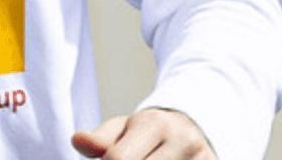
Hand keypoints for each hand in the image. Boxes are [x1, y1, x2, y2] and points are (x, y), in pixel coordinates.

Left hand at [71, 107, 212, 158]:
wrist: (195, 129)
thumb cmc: (150, 132)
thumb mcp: (124, 127)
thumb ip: (101, 137)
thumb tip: (77, 140)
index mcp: (155, 124)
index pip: (119, 159)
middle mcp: (183, 142)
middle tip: (134, 158)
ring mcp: (203, 159)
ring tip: (148, 159)